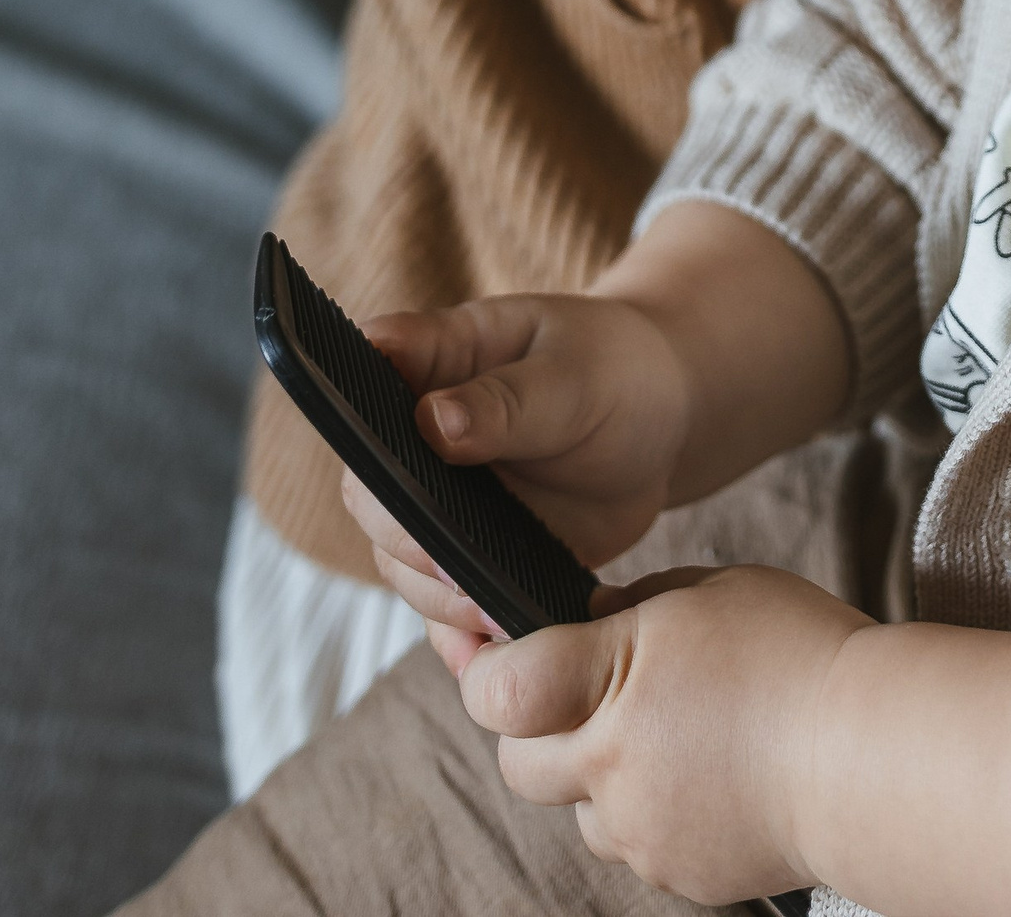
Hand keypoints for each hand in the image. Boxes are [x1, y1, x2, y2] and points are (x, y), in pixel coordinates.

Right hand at [344, 288, 697, 632]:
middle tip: (456, 565)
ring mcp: (439, 501)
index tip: (374, 440)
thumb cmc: (614, 374)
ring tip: (492, 613)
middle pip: (371, 490)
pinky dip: (461, 634)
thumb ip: (506, 402)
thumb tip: (432, 423)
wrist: (660, 427)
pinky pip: (443, 605)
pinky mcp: (468, 554)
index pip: (369, 368)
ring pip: (401, 560)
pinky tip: (491, 652)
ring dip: (437, 593)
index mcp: (437, 358)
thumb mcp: (573, 378)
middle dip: (405, 533)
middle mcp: (417, 434)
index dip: (350, 401)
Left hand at [458, 561, 865, 905]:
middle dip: (537, 729)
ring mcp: (640, 832)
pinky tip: (713, 772)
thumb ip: (637, 606)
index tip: (495, 648)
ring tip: (678, 733)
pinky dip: (657, 809)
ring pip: (580, 808)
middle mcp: (611, 767)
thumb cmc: (803, 655)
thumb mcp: (715, 589)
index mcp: (613, 682)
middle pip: (518, 763)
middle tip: (589, 694)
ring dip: (601, 775)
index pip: (497, 688)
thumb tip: (593, 618)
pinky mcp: (676, 875)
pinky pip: (638, 842)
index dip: (483, 666)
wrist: (872, 755)